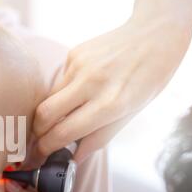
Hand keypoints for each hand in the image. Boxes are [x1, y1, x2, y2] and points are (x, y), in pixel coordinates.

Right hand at [31, 13, 191, 164]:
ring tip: (60, 118)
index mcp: (109, 104)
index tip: (40, 156)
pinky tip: (80, 89)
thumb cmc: (148, 78)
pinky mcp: (73, 54)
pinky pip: (58, 82)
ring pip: (47, 98)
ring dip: (49, 114)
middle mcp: (90, 83)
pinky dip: (63, 93)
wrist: (155, 33)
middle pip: (44, 114)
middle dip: (36, 133)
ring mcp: (79, 66)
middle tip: (38, 142)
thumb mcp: (131, 113)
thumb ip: (100, 137)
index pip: (63, 132)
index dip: (46, 148)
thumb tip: (75, 158)